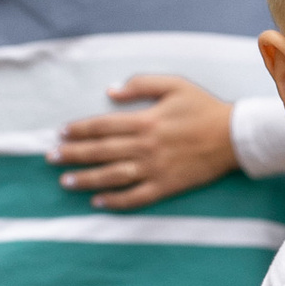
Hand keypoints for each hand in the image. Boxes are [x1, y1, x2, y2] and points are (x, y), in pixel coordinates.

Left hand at [57, 74, 235, 209]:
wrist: (234, 137)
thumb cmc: (203, 108)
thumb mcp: (174, 84)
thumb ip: (140, 84)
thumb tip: (110, 91)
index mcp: (144, 121)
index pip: (101, 126)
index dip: (78, 130)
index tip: (60, 133)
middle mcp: (145, 146)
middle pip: (100, 152)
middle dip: (72, 155)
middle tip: (51, 158)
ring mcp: (154, 169)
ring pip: (111, 176)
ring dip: (86, 179)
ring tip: (65, 181)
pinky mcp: (166, 186)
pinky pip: (135, 197)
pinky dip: (114, 201)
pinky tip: (97, 201)